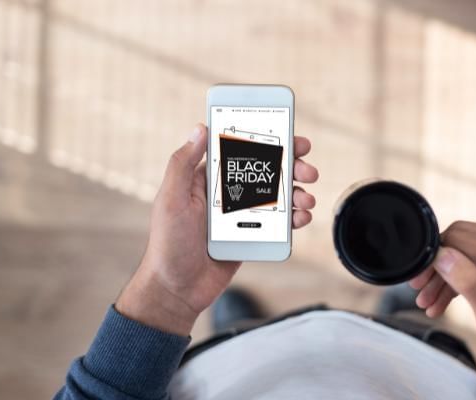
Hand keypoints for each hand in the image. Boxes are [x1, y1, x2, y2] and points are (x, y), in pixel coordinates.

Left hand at [116, 124, 317, 335]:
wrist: (177, 290)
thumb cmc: (167, 244)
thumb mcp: (171, 199)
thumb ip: (183, 163)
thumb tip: (200, 128)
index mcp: (208, 179)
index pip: (241, 151)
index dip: (267, 141)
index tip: (290, 136)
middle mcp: (227, 194)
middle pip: (266, 172)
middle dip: (292, 168)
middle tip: (309, 171)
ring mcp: (240, 216)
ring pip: (276, 197)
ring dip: (297, 193)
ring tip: (307, 199)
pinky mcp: (250, 237)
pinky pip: (277, 224)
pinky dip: (293, 219)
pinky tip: (301, 218)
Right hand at [410, 221, 475, 398]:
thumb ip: (465, 280)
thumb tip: (440, 254)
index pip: (459, 237)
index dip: (434, 256)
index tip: (419, 280)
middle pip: (460, 240)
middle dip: (437, 266)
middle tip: (420, 289)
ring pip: (465, 251)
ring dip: (444, 275)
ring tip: (428, 302)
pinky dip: (458, 278)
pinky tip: (442, 301)